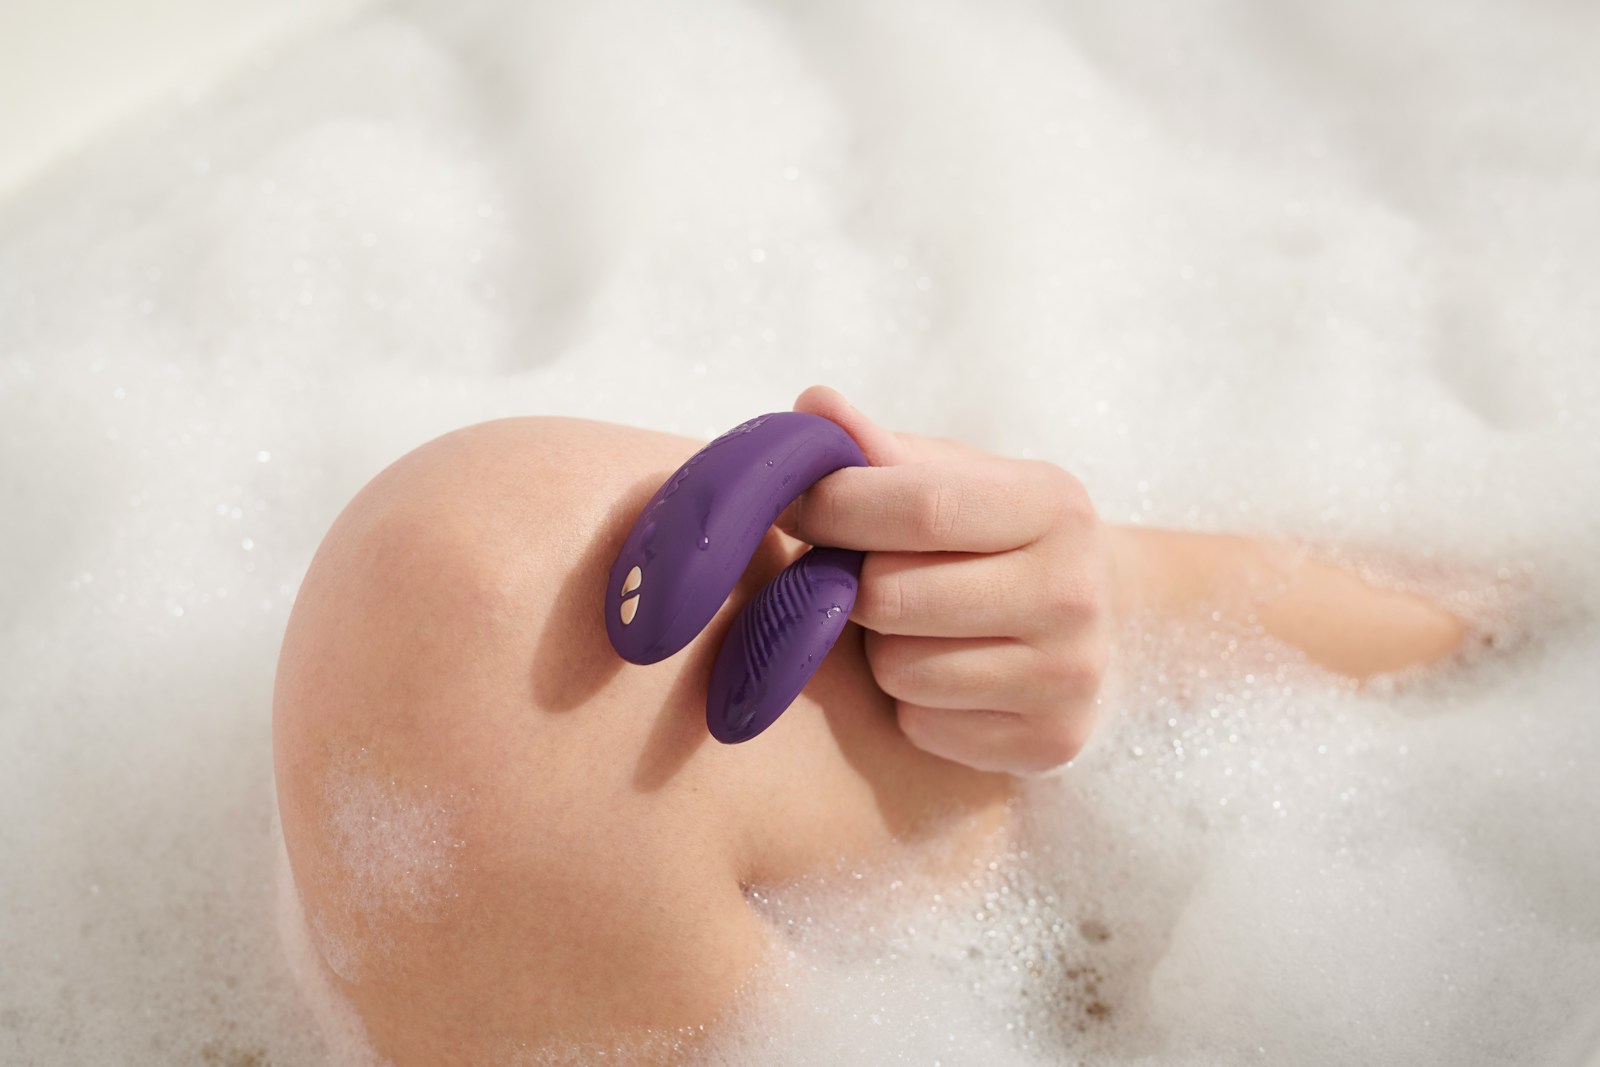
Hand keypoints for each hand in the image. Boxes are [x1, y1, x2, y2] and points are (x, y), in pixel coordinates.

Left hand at [780, 386, 1111, 774]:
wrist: (1099, 622)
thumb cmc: (999, 537)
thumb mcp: (957, 479)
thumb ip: (880, 449)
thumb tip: (812, 404)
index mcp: (1053, 504)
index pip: (920, 508)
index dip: (834, 507)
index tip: (789, 506)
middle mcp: (1075, 592)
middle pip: (892, 597)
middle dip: (854, 585)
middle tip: (862, 573)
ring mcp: (1071, 676)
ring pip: (899, 669)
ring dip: (882, 648)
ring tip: (919, 626)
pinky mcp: (1051, 743)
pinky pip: (922, 725)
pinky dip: (914, 704)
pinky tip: (951, 674)